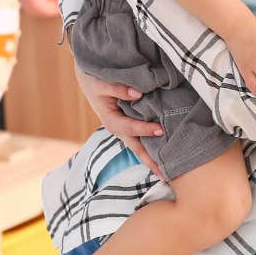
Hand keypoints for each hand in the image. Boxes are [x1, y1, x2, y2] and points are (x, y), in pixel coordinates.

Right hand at [73, 65, 166, 180]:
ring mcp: (122, 129)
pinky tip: (162, 154)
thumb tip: (138, 94)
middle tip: (165, 175)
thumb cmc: (95, 80)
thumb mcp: (102, 83)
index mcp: (110, 120)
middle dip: (149, 161)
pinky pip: (140, 139)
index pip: (129, 128)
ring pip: (138, 146)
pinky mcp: (128, 125)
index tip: (160, 129)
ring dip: (151, 159)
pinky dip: (150, 147)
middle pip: (135, 147)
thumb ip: (118, 89)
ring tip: (166, 172)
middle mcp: (117, 128)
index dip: (144, 130)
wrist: (89, 79)